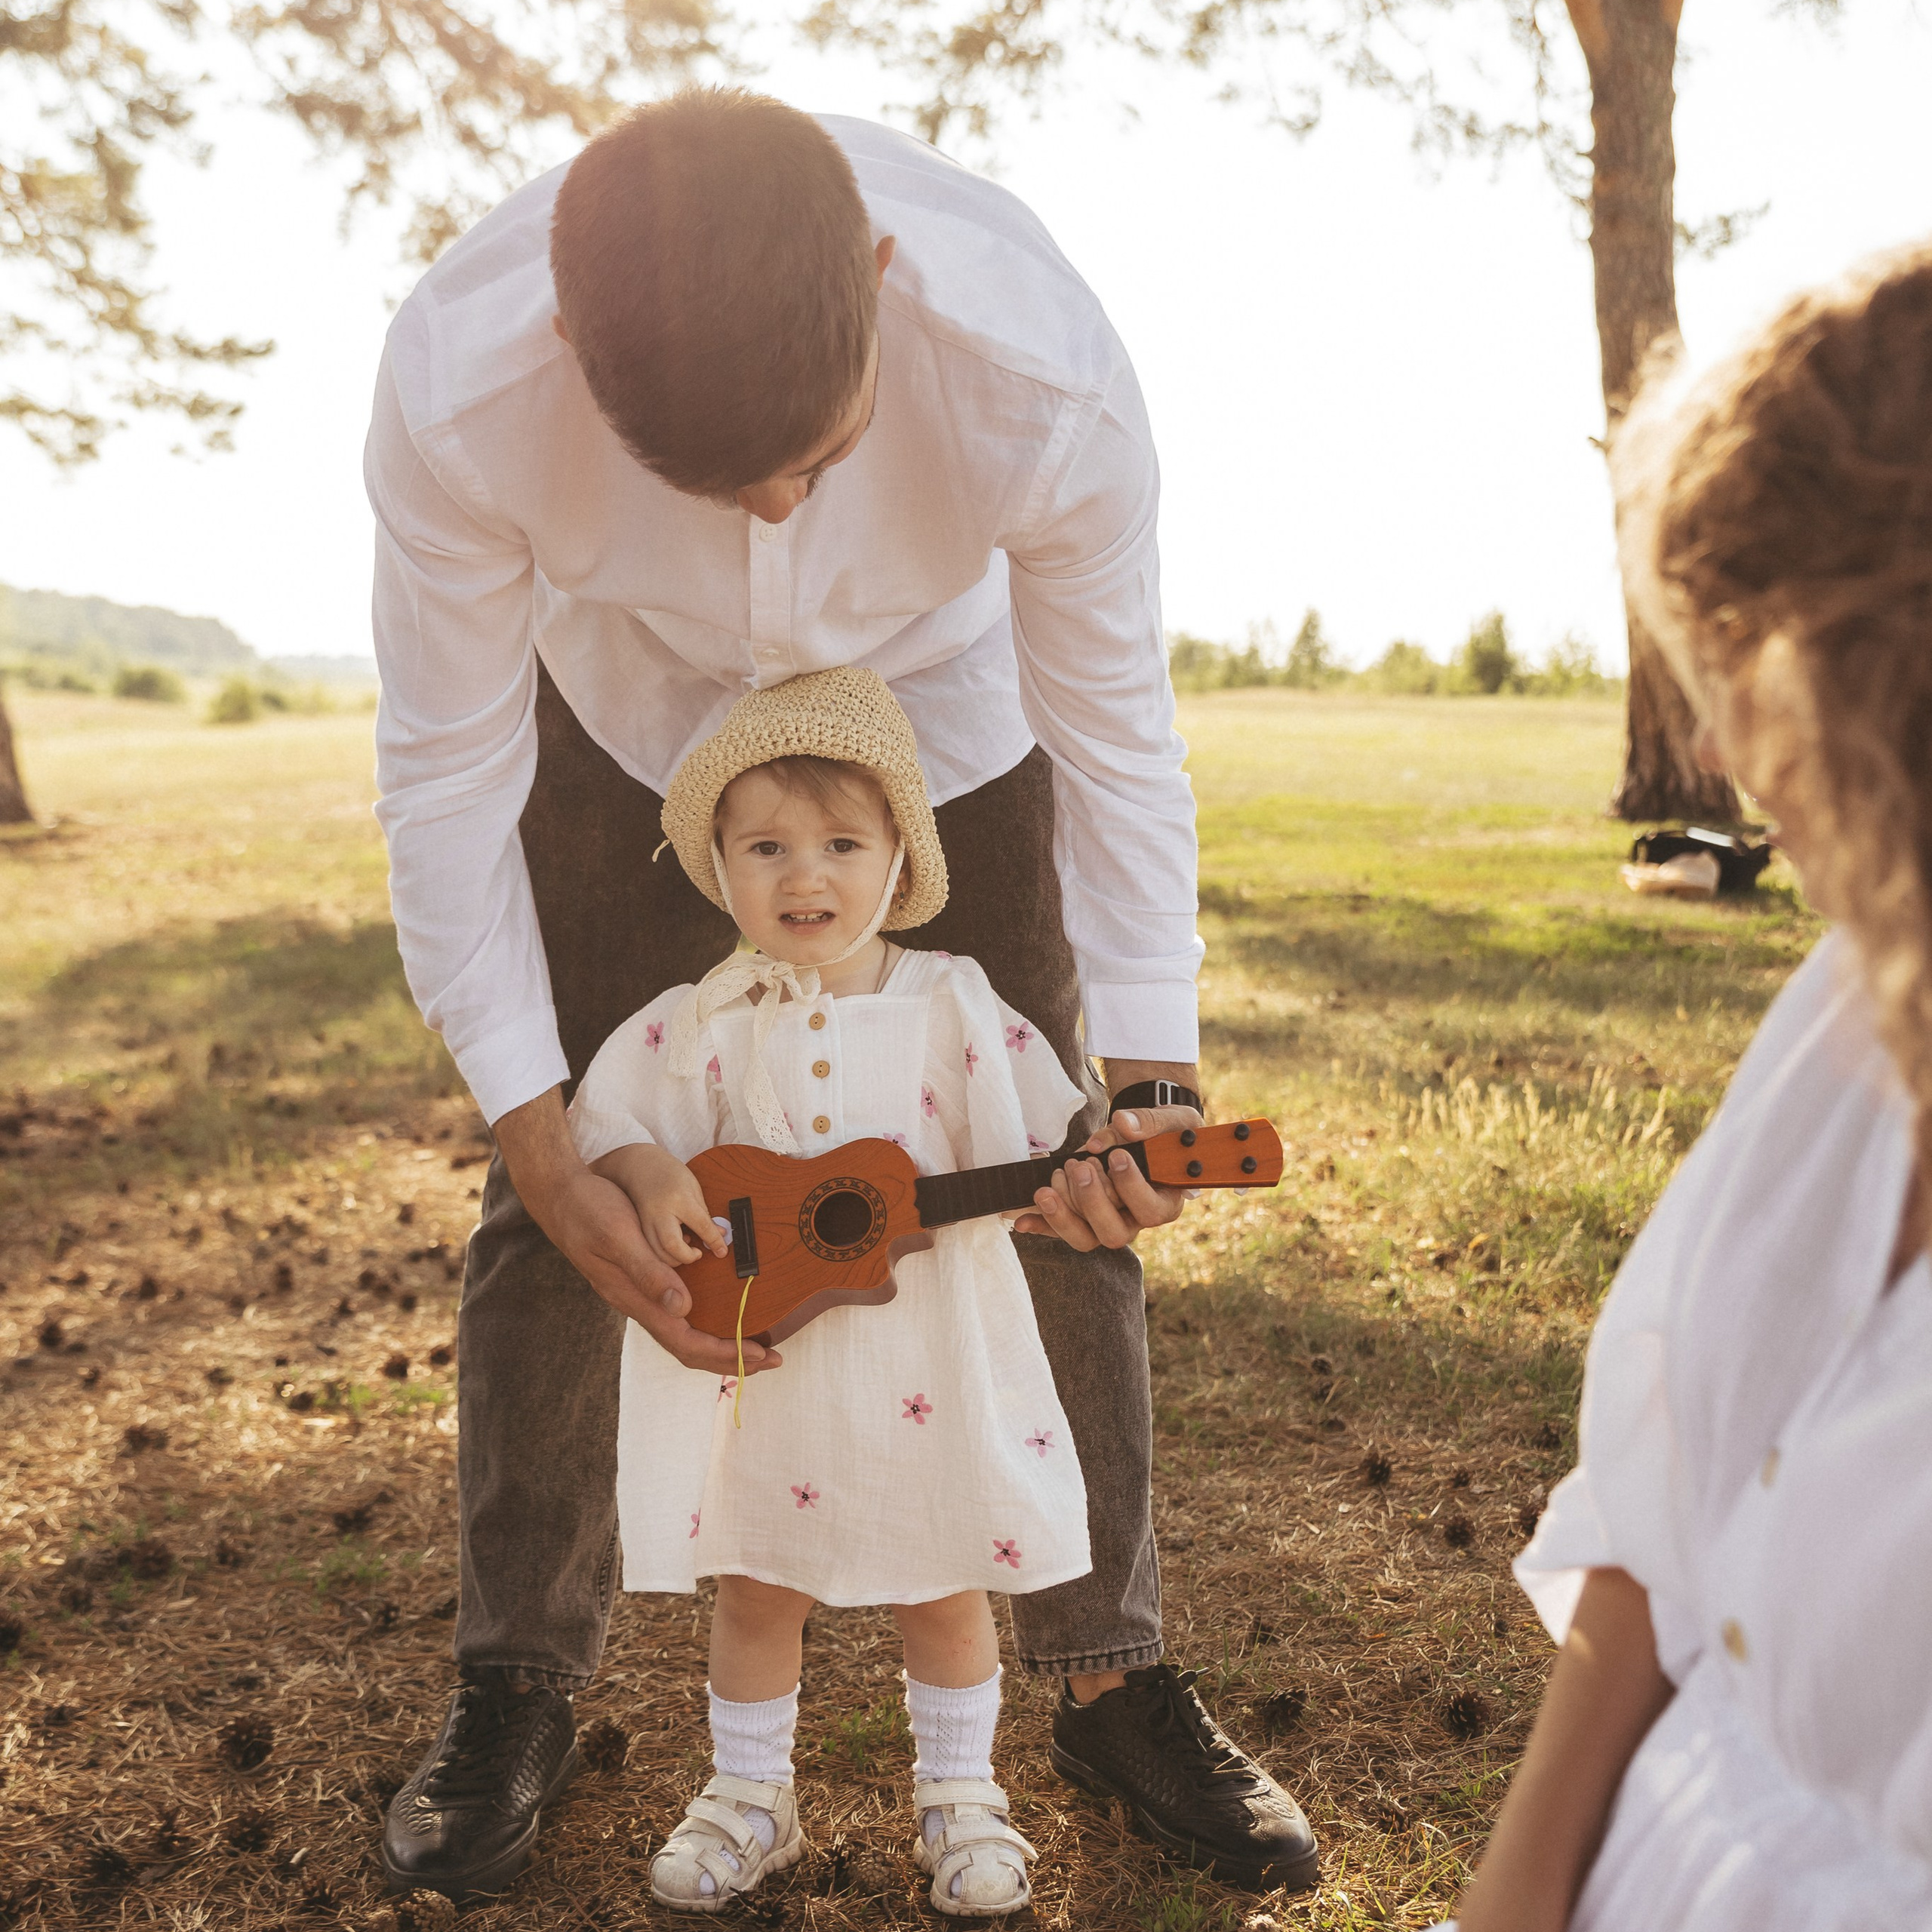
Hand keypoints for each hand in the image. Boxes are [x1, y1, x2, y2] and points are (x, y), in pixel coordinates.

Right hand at [494, 1090, 779, 1377]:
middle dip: (731, 1358)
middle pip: (689, 1346)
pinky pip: (677, 1311)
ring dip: (719, 1342)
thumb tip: (682, 1309)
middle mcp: (639, 1302)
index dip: (725, 1355)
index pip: (686, 1342)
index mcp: (635, 1298)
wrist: (560, 1194)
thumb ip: (649, 1272)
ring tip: (752, 1344)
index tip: (761, 1356)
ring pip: (683, 1332)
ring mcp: (640, 1292)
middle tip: (773, 1357)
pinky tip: (719, 1311)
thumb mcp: (619, 1236)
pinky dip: (703, 1321)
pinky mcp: (642, 1277)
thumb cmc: (588, 1210)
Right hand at [590, 1143, 730, 1268]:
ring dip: (675, 1259)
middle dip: (688, 1257)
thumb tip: (720, 1235)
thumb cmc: (668, 1173)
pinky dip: (663, 1254)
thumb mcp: (693, 1187)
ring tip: (686, 1247)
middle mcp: (660, 1213)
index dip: (715, 1241)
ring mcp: (646, 1222)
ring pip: (658, 1253)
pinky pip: (650, 1250)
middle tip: (698, 1252)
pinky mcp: (639, 1228)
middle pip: (672, 1246)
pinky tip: (672, 1244)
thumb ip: (705, 1214)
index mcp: (679, 1199)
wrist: (638, 1165)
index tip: (722, 1251)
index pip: (701, 1225)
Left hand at [1011, 1103, 1199, 1248]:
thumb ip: (1150, 1122)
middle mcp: (1134, 1221)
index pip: (1150, 1211)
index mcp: (1164, 1203)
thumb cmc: (1166, 1133)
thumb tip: (1122, 1125)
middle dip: (1091, 1200)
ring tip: (1055, 1178)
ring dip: (1063, 1212)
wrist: (1147, 1135)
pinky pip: (1060, 1230)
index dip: (1130, 1186)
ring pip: (1085, 1238)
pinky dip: (1040, 1223)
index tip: (1116, 1155)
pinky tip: (1021, 1219)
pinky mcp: (1082, 1219)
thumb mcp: (1171, 1121)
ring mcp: (1107, 1223)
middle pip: (1113, 1234)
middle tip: (1081, 1165)